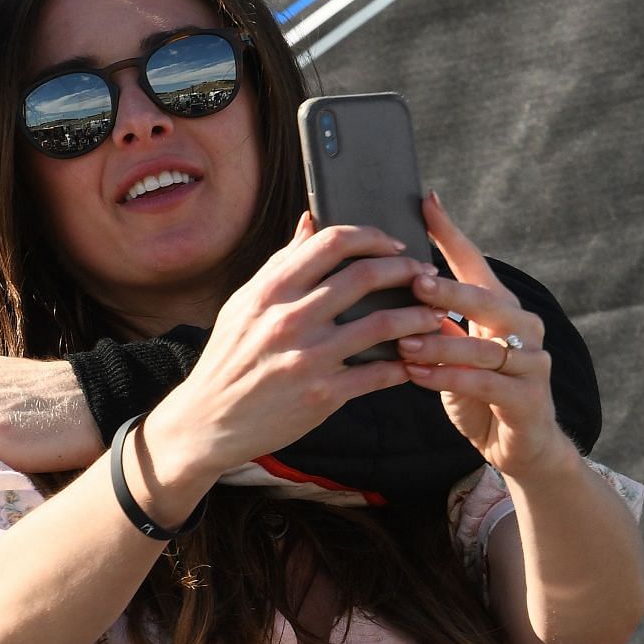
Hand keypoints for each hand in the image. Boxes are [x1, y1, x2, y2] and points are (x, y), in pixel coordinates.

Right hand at [141, 216, 443, 485]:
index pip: (331, 242)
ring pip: (382, 325)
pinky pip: (377, 374)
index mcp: (270, 290)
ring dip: (418, 317)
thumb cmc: (229, 358)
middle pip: (364, 276)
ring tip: (435, 316)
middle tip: (426, 275)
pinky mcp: (321, 395)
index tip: (394, 245)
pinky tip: (414, 360)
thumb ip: (280, 263)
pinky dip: (403, 366)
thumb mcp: (244, 304)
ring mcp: (307, 358)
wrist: (208, 422)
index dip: (372, 236)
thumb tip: (309, 221)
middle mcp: (289, 319)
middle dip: (406, 270)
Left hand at [398, 194, 568, 478]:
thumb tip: (381, 278)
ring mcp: (531, 361)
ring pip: (485, 344)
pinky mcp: (530, 398)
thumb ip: (428, 316)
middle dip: (448, 290)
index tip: (424, 201)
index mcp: (499, 305)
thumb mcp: (449, 347)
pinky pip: (488, 383)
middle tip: (413, 282)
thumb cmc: (474, 389)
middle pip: (486, 298)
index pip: (474, 260)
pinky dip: (451, 379)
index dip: (450, 232)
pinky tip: (418, 375)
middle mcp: (521, 325)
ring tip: (405, 344)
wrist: (516, 445)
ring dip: (442, 343)